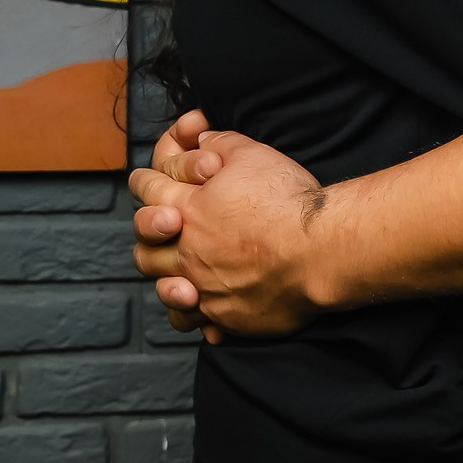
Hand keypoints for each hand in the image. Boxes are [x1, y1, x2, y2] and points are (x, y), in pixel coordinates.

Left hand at [131, 128, 327, 335]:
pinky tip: (209, 312)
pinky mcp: (228, 316)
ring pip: (166, 292)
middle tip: (163, 234)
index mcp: (187, 208)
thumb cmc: (287, 200)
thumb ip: (219, 144)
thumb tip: (201, 139)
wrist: (319, 249)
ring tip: (179, 281)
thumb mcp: (252, 154)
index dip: (145, 181)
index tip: (147, 181)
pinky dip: (200, 318)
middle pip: (144, 250)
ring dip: (168, 284)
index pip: (146, 190)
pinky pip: (199, 323)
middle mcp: (187, 251)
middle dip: (148, 242)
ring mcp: (205, 288)